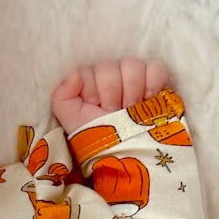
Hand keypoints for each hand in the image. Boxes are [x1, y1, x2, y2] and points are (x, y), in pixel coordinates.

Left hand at [50, 58, 169, 130]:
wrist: (129, 153)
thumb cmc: (98, 136)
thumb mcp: (72, 121)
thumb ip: (61, 97)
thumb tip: (75, 74)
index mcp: (89, 82)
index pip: (89, 71)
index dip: (94, 92)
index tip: (98, 110)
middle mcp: (110, 75)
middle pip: (110, 67)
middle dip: (112, 95)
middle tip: (115, 113)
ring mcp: (133, 76)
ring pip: (132, 64)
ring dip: (132, 91)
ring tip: (131, 111)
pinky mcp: (156, 79)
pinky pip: (155, 68)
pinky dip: (152, 84)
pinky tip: (148, 100)